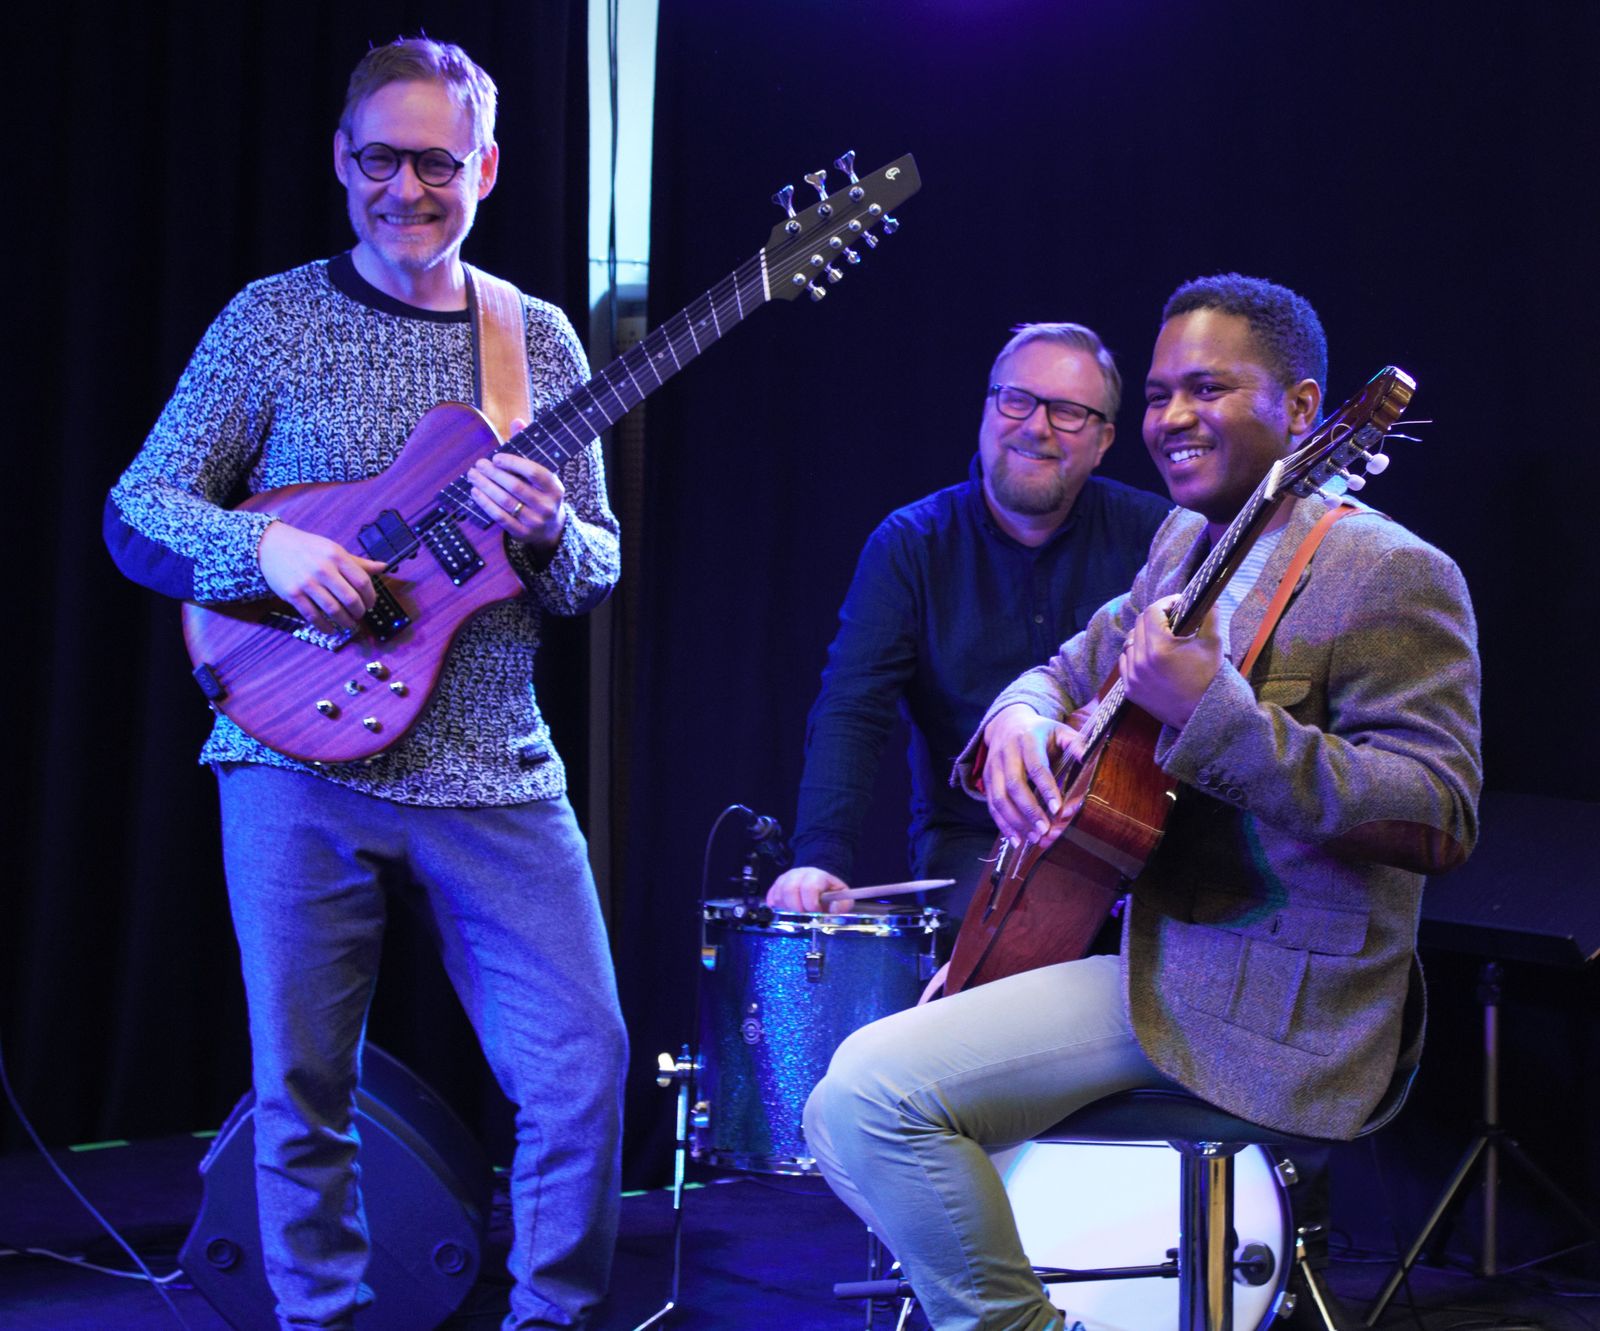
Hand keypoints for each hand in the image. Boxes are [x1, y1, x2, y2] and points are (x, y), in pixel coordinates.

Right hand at [258, 521, 387, 632]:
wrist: (270, 546)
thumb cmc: (307, 548)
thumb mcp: (333, 549)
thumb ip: (358, 562)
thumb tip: (383, 567)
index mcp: (336, 556)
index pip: (363, 582)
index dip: (371, 598)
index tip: (370, 604)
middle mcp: (323, 569)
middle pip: (351, 599)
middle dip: (359, 612)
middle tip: (359, 615)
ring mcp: (307, 583)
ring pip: (334, 610)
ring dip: (345, 622)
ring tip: (348, 624)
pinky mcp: (292, 594)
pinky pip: (313, 616)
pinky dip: (325, 627)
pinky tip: (331, 630)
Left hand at [468, 420, 566, 551]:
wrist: (552, 528)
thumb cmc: (542, 492)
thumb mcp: (542, 472)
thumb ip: (528, 447)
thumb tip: (516, 421)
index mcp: (554, 487)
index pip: (533, 472)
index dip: (512, 463)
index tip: (496, 457)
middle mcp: (547, 505)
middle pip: (516, 487)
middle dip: (493, 474)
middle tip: (478, 465)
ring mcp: (535, 521)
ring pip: (506, 502)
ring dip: (486, 487)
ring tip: (473, 476)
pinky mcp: (522, 533)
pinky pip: (500, 518)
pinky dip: (486, 504)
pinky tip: (476, 493)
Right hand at [767, 866, 849, 913]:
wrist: (819, 880)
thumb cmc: (829, 891)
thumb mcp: (842, 897)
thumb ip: (843, 904)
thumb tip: (833, 909)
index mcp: (817, 876)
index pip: (809, 887)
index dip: (811, 903)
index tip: (816, 911)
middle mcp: (799, 874)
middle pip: (790, 889)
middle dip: (797, 907)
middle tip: (804, 913)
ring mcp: (786, 877)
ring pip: (779, 893)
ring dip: (786, 907)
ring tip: (795, 911)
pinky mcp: (777, 884)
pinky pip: (771, 895)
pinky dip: (775, 905)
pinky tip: (784, 909)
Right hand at [980, 703, 1086, 848]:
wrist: (1006, 722)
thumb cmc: (1040, 731)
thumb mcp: (1059, 730)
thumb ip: (1075, 742)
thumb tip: (1088, 756)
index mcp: (1027, 740)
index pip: (1036, 766)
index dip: (1046, 788)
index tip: (1058, 809)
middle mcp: (1006, 753)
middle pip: (1014, 785)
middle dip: (1029, 809)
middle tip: (1045, 829)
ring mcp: (993, 766)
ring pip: (999, 798)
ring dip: (1015, 821)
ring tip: (1033, 838)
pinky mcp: (986, 778)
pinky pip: (991, 805)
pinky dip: (1002, 824)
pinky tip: (1017, 840)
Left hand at [1120, 594, 1223, 728]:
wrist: (1202, 714)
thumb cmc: (1209, 678)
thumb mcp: (1213, 643)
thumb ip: (1209, 615)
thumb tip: (1207, 597)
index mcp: (1160, 648)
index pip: (1152, 612)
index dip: (1165, 603)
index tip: (1176, 604)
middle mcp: (1141, 661)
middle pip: (1139, 624)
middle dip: (1155, 617)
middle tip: (1171, 619)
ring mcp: (1133, 676)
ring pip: (1130, 642)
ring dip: (1143, 635)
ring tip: (1160, 638)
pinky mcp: (1130, 689)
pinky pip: (1125, 662)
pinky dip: (1135, 655)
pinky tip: (1150, 656)